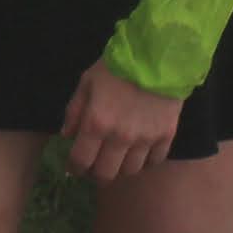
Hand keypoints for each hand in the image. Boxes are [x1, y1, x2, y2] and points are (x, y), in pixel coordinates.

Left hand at [60, 60, 184, 183]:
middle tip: (94, 168)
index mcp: (96, 124)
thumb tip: (66, 136)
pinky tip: (138, 153)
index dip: (74, 168)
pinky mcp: (166, 136)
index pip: (81, 160)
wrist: (156, 57)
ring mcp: (145, 139)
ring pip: (130, 171)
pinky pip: (154, 161)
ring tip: (116, 159)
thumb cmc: (115, 68)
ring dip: (120, 168)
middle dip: (96, 175)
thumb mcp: (86, 83)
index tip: (73, 168)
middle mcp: (120, 137)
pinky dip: (144, 161)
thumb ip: (74, 111)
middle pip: (106, 174)